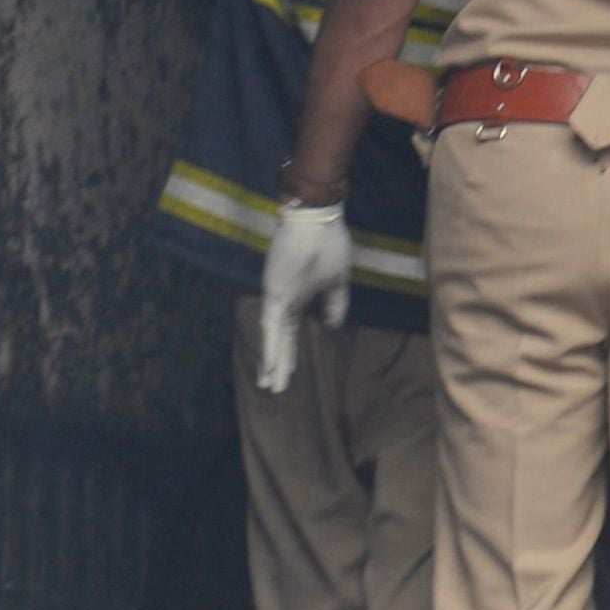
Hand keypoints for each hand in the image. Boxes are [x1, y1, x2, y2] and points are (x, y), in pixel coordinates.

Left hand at [254, 200, 352, 392]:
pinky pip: (272, 329)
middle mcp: (285, 303)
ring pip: (275, 339)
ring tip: (271, 387)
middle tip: (276, 389)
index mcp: (300, 299)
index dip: (291, 352)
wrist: (315, 219)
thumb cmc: (328, 244)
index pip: (293, 332)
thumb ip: (335, 304)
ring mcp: (278, 300)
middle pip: (283, 340)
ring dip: (275, 364)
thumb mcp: (337, 279)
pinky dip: (273, 349)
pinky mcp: (274, 296)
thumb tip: (334, 327)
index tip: (290, 373)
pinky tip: (271, 368)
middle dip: (281, 365)